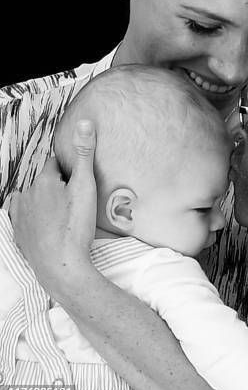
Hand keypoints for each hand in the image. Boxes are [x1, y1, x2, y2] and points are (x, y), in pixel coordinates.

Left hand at [9, 119, 97, 293]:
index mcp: (43, 181)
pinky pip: (27, 217)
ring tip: (65, 214)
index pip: (55, 163)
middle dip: (59, 185)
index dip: (69, 169)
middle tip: (77, 199)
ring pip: (34, 198)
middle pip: (45, 181)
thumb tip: (85, 123)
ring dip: (47, 201)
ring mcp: (20, 216)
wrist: (62, 266)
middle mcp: (26, 195)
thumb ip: (84, 154)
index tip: (79, 180)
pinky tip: (51, 225)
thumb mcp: (86, 186)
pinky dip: (37, 217)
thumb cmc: (75, 227)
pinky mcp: (19, 233)